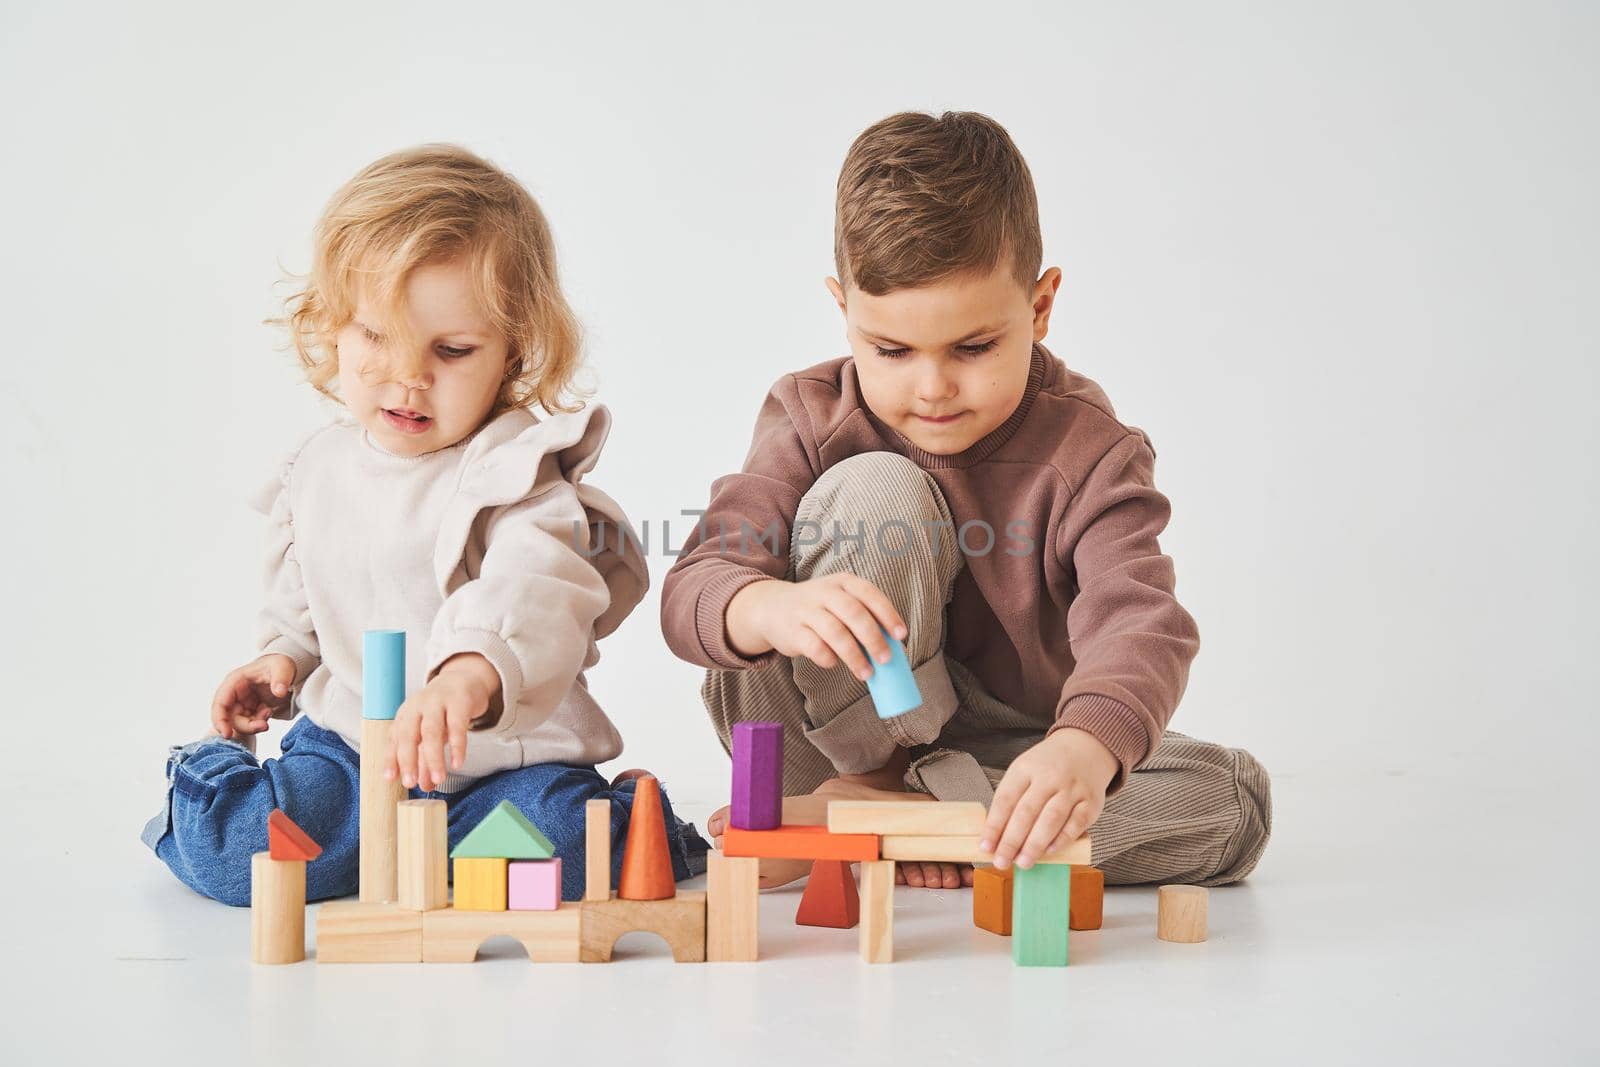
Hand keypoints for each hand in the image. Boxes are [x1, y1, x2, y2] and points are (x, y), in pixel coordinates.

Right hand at [210, 653, 295, 739]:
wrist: (288, 669)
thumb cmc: (280, 664)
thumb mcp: (283, 667)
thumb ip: (281, 679)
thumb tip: (279, 692)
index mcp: (235, 681)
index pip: (220, 703)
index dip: (220, 720)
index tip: (227, 735)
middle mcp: (235, 693)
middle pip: (230, 718)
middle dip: (246, 726)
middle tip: (264, 726)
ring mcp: (242, 702)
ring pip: (240, 723)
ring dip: (254, 725)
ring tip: (269, 712)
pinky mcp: (251, 710)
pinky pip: (251, 723)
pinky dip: (260, 722)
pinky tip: (269, 710)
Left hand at [385, 653, 500, 790]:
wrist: (464, 679)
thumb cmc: (442, 710)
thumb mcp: (430, 733)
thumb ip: (425, 759)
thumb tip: (425, 785)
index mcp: (406, 714)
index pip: (395, 739)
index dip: (391, 759)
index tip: (390, 778)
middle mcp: (418, 706)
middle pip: (409, 734)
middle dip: (408, 760)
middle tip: (410, 782)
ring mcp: (438, 702)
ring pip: (432, 731)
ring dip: (433, 757)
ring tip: (439, 779)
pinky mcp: (460, 702)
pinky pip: (458, 726)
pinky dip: (457, 746)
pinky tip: (458, 763)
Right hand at [726, 576, 907, 681]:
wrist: (771, 607)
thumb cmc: (818, 609)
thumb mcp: (839, 602)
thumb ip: (863, 618)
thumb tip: (893, 648)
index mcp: (843, 582)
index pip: (869, 594)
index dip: (887, 614)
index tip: (901, 635)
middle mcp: (825, 592)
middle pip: (853, 613)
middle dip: (873, 638)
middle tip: (886, 660)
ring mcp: (806, 610)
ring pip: (835, 632)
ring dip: (854, 656)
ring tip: (866, 673)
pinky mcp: (792, 630)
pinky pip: (814, 646)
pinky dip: (827, 658)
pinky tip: (833, 663)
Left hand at [979, 728, 1117, 869]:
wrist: (1085, 748)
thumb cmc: (1048, 767)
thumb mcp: (1024, 771)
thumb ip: (1011, 800)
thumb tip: (995, 838)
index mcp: (1025, 768)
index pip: (1005, 799)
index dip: (994, 826)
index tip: (985, 847)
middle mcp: (1049, 777)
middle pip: (1026, 812)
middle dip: (1011, 841)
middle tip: (1001, 862)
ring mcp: (1071, 789)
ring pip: (1051, 819)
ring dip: (1035, 845)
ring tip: (1023, 863)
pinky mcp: (1090, 802)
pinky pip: (1076, 824)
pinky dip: (1062, 840)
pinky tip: (1049, 852)